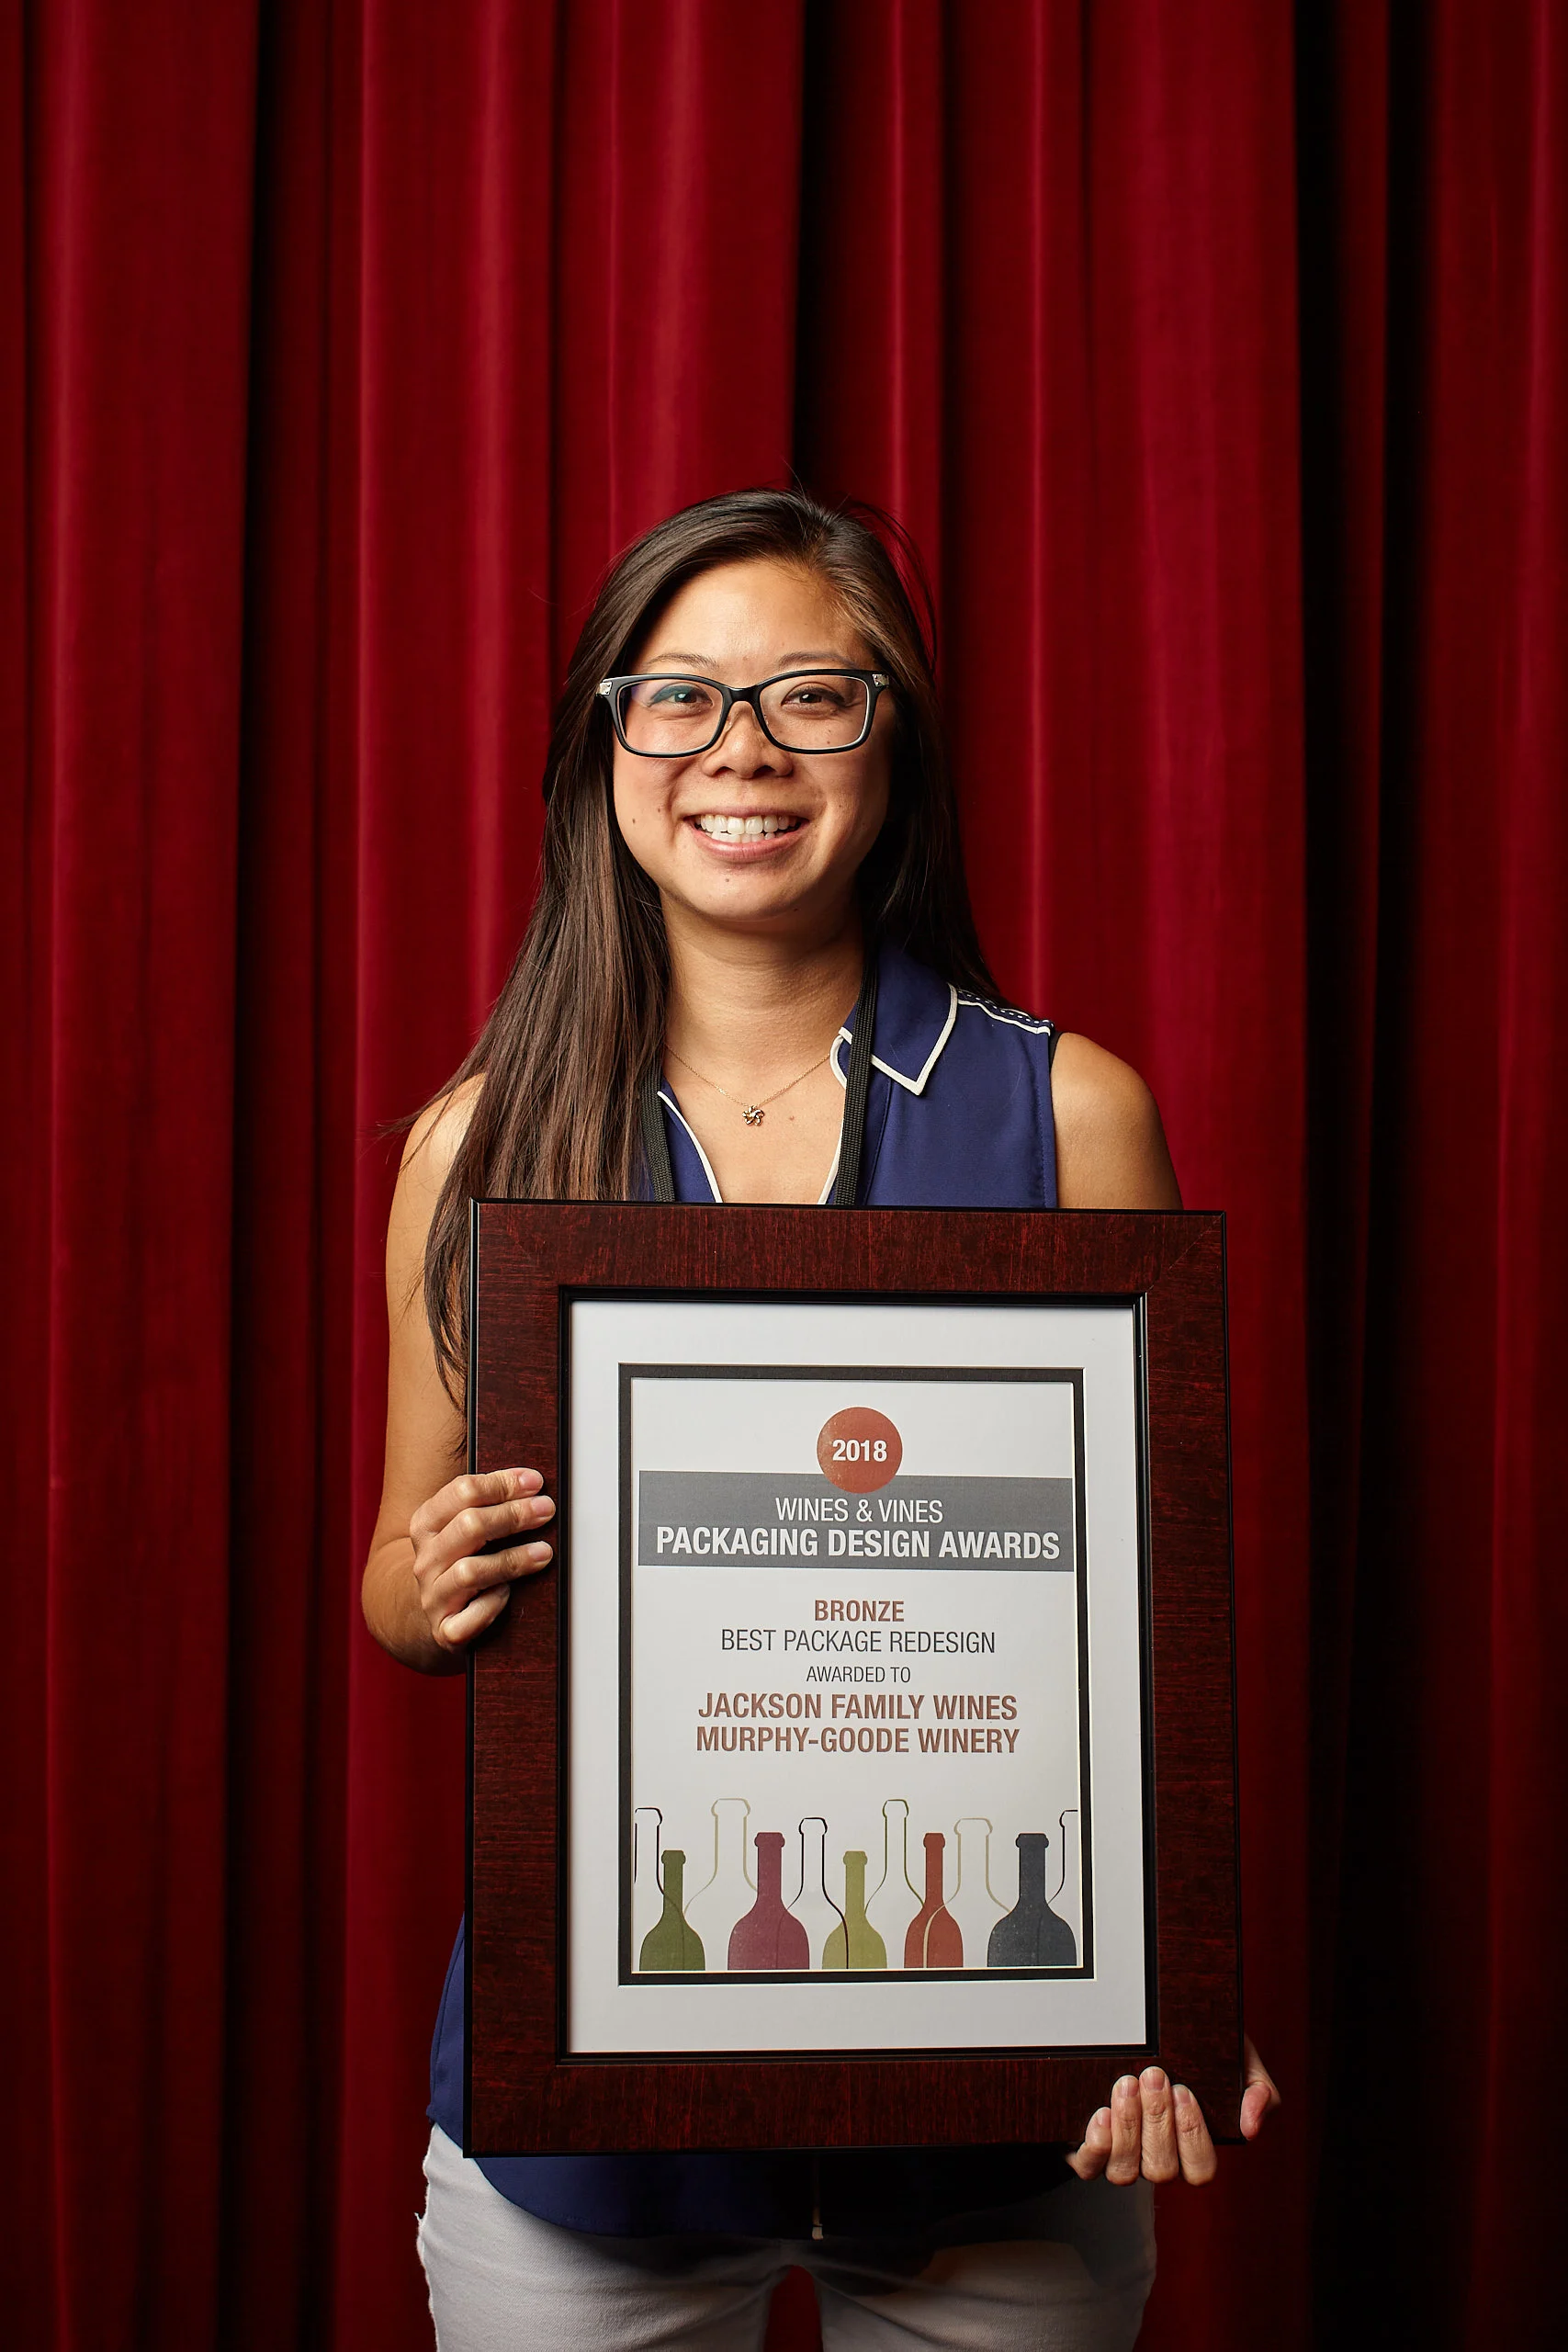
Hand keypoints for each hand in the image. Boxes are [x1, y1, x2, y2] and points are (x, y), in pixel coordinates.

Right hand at [408, 1467, 554, 1653]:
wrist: (434, 1613)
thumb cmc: (461, 1561)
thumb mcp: (463, 1527)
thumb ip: (490, 1504)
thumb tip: (535, 1485)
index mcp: (426, 1523)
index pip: (462, 1491)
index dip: (502, 1483)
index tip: (535, 1482)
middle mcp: (426, 1559)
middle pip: (469, 1526)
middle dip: (513, 1515)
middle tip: (546, 1510)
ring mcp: (433, 1596)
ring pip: (470, 1571)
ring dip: (512, 1559)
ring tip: (543, 1552)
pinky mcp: (445, 1630)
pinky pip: (468, 1619)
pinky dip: (491, 1605)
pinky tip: (508, 1593)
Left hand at [1066, 2037, 1279, 2186]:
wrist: (1157, 2025)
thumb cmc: (1205, 2049)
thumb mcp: (1241, 2062)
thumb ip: (1260, 2093)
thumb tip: (1250, 2128)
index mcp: (1193, 2150)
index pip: (1199, 2170)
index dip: (1191, 2137)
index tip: (1183, 2091)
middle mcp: (1159, 2160)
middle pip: (1162, 2170)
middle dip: (1157, 2121)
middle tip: (1153, 2076)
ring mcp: (1124, 2157)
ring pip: (1125, 2172)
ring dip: (1127, 2130)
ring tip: (1126, 2085)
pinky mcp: (1090, 2147)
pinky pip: (1088, 2167)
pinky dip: (1095, 2146)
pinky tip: (1100, 2113)